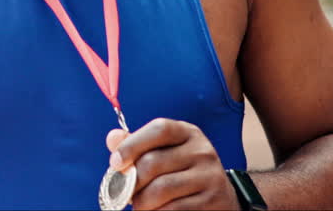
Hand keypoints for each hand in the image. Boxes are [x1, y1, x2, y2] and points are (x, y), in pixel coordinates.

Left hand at [106, 118, 237, 209]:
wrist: (219, 196)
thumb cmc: (181, 172)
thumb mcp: (164, 151)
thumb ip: (138, 144)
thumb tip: (112, 138)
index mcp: (187, 132)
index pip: (159, 129)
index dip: (132, 144)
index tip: (115, 163)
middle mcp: (201, 151)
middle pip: (154, 163)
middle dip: (131, 182)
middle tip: (123, 193)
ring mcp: (209, 175)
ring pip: (161, 189)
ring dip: (141, 202)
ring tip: (137, 206)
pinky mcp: (212, 200)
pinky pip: (174, 209)